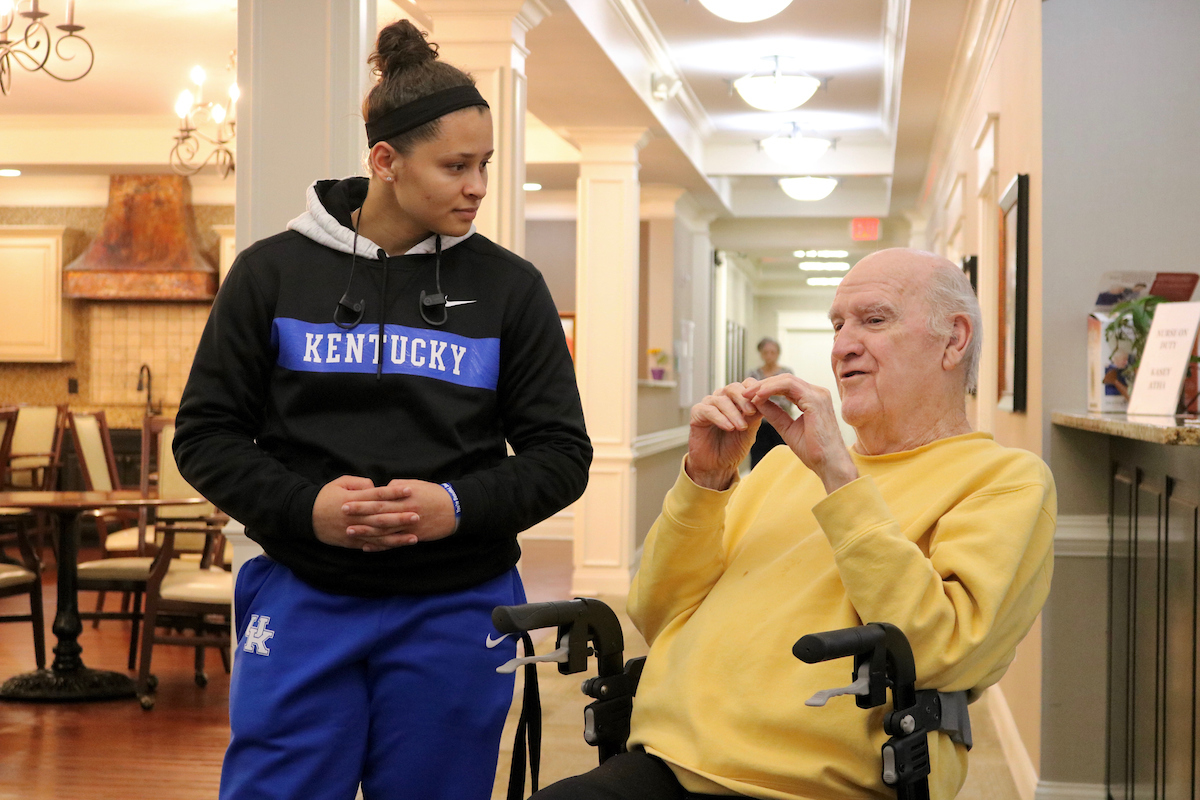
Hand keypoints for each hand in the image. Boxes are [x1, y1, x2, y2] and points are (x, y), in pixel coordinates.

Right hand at [312, 475, 413, 549]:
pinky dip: (385, 546)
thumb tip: (375, 486)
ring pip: (379, 535)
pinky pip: (371, 545)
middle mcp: (355, 517)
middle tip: (418, 515)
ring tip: (414, 536)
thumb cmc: (325, 497)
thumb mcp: (339, 483)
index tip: (409, 490)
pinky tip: (398, 546)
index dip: (394, 492)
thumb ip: (359, 483)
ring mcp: (353, 531)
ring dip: (397, 537)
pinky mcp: (352, 542)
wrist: (306, 517)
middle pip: (381, 517)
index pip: (377, 495)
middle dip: (400, 517)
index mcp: (353, 500)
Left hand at [342, 478, 457, 551]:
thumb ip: (398, 486)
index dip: (362, 501)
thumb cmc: (434, 494)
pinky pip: (394, 543)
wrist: (455, 509)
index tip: (346, 501)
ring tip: (350, 532)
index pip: (379, 498)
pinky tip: (368, 547)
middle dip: (359, 514)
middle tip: (342, 514)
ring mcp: (409, 526)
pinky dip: (380, 546)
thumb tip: (382, 487)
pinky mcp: (413, 536)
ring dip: (366, 532)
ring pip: (384, 530)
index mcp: (404, 496)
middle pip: (378, 514)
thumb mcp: (417, 485)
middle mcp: (405, 511)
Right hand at [685, 379, 763, 490]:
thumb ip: (754, 415)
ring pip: (721, 400)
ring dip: (733, 413)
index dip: (755, 389)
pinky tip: (729, 428)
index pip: (746, 384)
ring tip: (742, 427)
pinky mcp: (697, 414)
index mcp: (737, 400)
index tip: (763, 399)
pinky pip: (708, 411)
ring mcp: (709, 405)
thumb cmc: (733, 448)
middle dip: (743, 399)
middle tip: (751, 412)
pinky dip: (720, 419)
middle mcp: (722, 399)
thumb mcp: (749, 431)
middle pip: (733, 388)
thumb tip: (764, 400)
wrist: (717, 466)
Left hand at [743, 375, 858, 493]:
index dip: (766, 388)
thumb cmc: (813, 451)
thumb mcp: (787, 428)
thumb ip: (774, 413)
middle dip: (762, 384)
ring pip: (786, 379)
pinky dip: (771, 389)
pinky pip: (788, 386)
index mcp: (813, 399)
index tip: (748, 396)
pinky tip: (758, 396)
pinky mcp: (815, 400)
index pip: (786, 385)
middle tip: (743, 392)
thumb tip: (756, 401)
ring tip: (747, 394)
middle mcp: (817, 393)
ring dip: (764, 385)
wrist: (830, 465)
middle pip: (785, 379)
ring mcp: (818, 394)